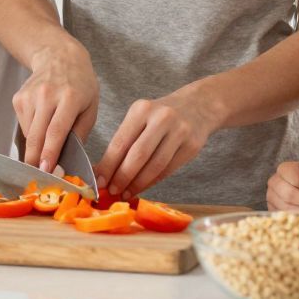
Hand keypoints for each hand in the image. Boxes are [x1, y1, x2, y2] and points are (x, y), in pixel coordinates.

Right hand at [15, 42, 98, 172]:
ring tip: (47, 145)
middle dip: (36, 159)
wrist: (59, 57)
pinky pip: (24, 125)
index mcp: (69, 98)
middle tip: (38, 177)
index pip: (56, 131)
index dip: (50, 153)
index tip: (46, 170)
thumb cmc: (80, 85)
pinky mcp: (18, 98)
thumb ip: (80, 133)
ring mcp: (29, 96)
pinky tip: (42, 123)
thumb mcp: (90, 107)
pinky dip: (32, 133)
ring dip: (36, 147)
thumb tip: (67, 160)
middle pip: (37, 135)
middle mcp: (47, 95)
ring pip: (29, 133)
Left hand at [95, 85, 213, 198]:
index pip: (120, 142)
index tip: (100, 181)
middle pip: (138, 155)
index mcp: (142, 109)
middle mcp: (161, 118)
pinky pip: (168, 169)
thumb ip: (124, 141)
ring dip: (138, 184)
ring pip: (154, 165)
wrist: (198, 105)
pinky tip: (142, 187)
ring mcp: (179, 132)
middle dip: (122, 177)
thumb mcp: (141, 117)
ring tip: (126, 193)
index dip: (108, 165)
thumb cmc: (161, 115)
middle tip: (112, 191)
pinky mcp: (192, 146)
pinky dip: (152, 182)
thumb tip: (103, 171)